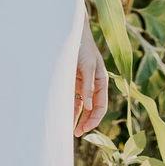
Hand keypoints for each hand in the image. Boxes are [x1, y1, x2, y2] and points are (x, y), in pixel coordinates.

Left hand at [73, 18, 107, 135]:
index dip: (94, 120)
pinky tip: (63, 115)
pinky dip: (69, 107)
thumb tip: (88, 108)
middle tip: (75, 134)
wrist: (70, 32)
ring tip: (68, 128)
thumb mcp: (86, 66)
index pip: (100, 106)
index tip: (83, 130)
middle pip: (91, 109)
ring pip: (81, 105)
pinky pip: (72, 97)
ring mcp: (83, 83)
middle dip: (85, 122)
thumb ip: (88, 87)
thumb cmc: (82, 47)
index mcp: (101, 81)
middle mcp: (93, 84)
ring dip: (76, 116)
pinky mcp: (73, 80)